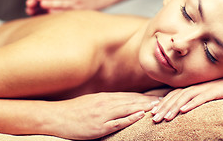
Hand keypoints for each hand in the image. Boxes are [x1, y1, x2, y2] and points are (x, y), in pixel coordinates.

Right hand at [45, 92, 159, 139]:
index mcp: (106, 98)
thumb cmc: (75, 110)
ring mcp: (103, 115)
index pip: (130, 96)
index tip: (157, 97)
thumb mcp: (93, 102)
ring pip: (128, 109)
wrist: (57, 116)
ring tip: (158, 107)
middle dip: (149, 101)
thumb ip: (107, 102)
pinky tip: (140, 116)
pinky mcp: (99, 126)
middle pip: (132, 101)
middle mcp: (107, 104)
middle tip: (165, 101)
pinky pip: (117, 122)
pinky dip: (130, 118)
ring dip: (144, 108)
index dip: (145, 97)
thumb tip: (122, 102)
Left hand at [150, 72, 222, 122]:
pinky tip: (184, 111)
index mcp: (193, 87)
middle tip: (153, 118)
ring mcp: (205, 87)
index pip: (173, 95)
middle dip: (164, 108)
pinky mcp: (215, 91)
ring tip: (165, 118)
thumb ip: (196, 100)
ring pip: (185, 97)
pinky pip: (202, 97)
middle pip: (175, 96)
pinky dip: (192, 104)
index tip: (152, 113)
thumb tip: (184, 110)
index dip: (162, 104)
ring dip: (174, 108)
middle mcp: (196, 86)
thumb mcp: (208, 96)